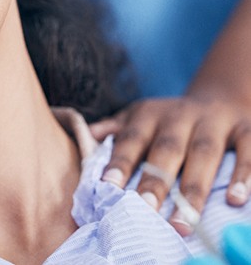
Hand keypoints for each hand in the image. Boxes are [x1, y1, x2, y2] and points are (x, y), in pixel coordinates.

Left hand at [89, 96, 250, 235]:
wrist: (218, 99)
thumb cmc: (169, 121)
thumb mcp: (139, 118)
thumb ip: (114, 130)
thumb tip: (86, 137)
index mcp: (149, 115)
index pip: (131, 139)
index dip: (120, 162)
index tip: (108, 188)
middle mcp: (180, 115)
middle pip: (166, 149)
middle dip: (155, 180)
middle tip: (145, 211)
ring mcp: (214, 121)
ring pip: (204, 153)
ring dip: (194, 189)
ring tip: (185, 222)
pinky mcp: (245, 128)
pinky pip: (246, 151)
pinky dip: (242, 175)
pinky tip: (234, 200)